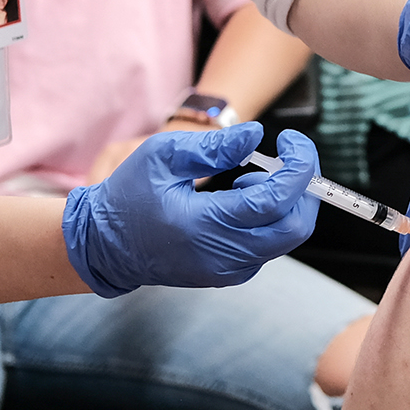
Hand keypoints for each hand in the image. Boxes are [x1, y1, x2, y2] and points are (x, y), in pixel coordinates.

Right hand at [61, 122, 318, 297]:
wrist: (103, 247)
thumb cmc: (127, 197)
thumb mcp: (161, 156)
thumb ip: (212, 147)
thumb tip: (256, 136)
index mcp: (205, 226)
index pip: (277, 201)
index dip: (298, 165)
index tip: (290, 138)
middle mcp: (223, 256)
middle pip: (295, 226)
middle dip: (305, 186)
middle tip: (288, 157)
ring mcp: (228, 271)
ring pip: (285, 237)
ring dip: (284, 201)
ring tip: (245, 179)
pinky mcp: (228, 273)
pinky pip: (268, 245)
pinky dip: (269, 217)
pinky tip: (238, 199)